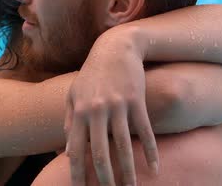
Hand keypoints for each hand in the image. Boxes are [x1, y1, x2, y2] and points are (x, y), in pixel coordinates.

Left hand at [64, 36, 158, 185]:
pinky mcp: (137, 102)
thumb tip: (66, 145)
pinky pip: (145, 131)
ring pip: (124, 146)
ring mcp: (118, 106)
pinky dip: (151, 151)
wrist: (116, 48)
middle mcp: (97, 111)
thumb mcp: (74, 92)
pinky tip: (156, 169)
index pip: (76, 148)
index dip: (77, 171)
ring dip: (128, 170)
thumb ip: (69, 118)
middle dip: (104, 178)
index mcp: (79, 111)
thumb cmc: (92, 72)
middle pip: (100, 152)